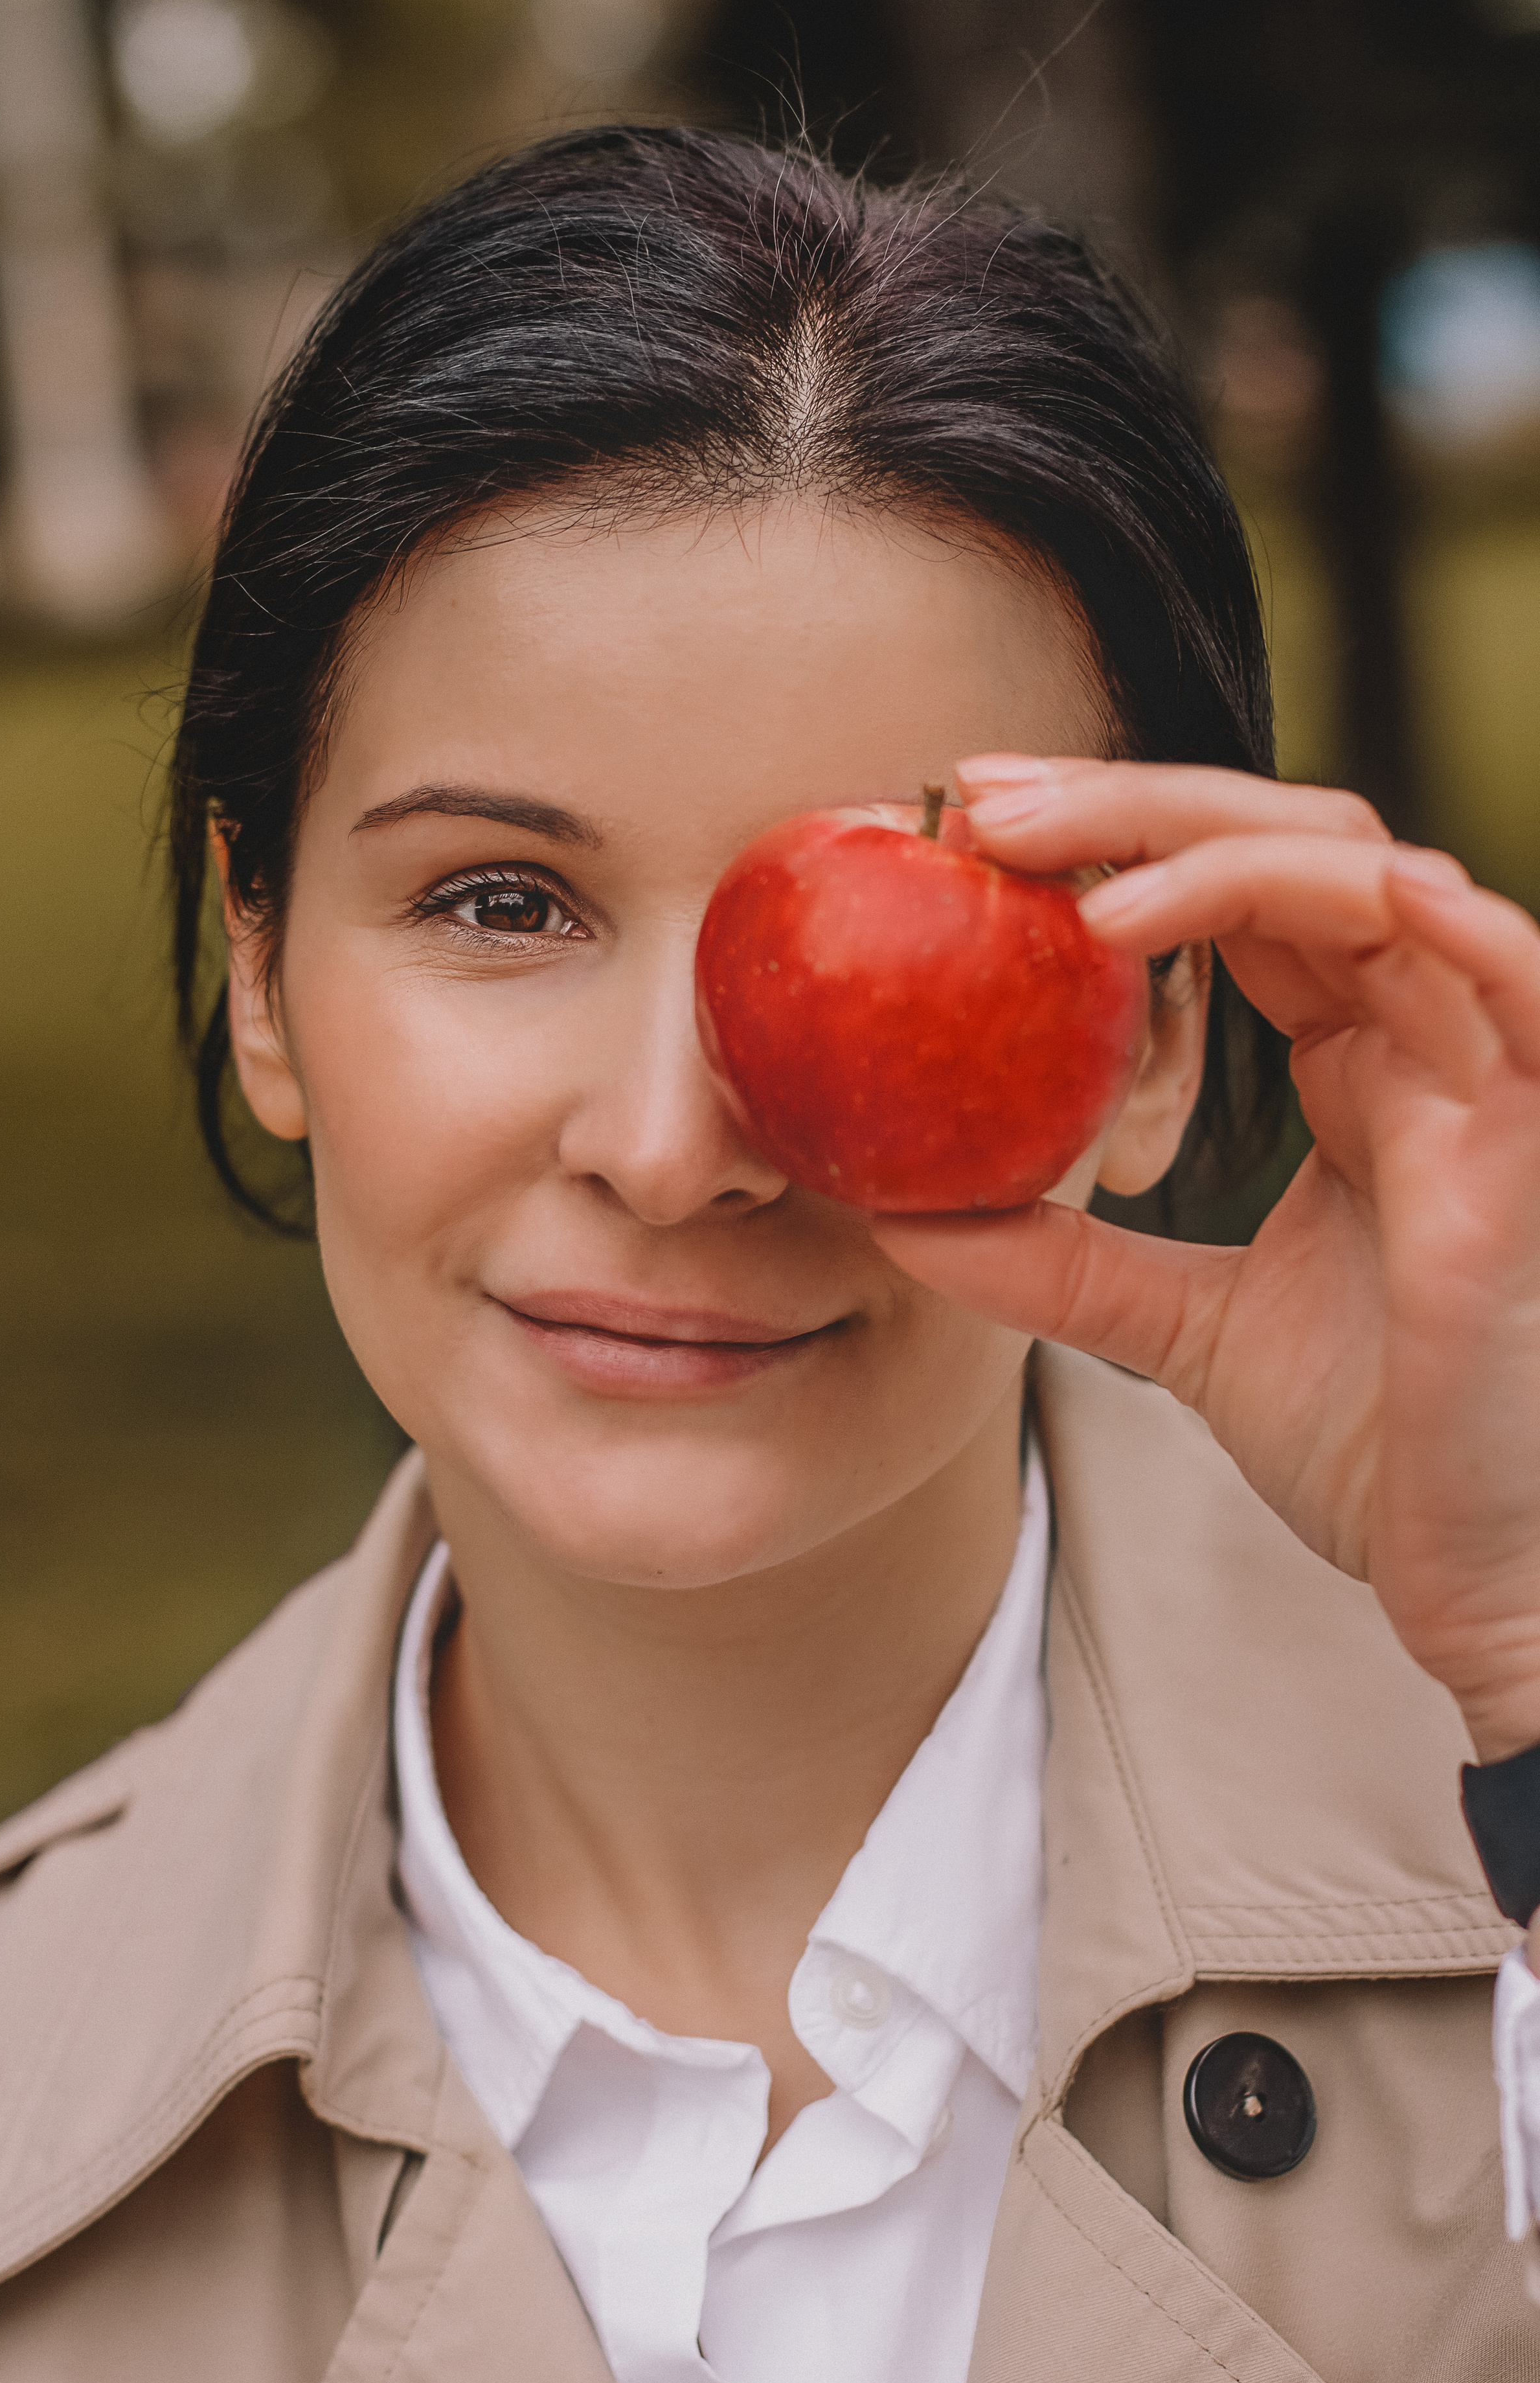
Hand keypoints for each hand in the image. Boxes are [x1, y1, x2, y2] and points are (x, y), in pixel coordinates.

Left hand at [872, 757, 1539, 1763]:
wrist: (1488, 1579)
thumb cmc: (1375, 1445)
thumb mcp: (1183, 1330)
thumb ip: (1061, 1264)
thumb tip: (904, 1215)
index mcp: (1364, 1061)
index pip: (1241, 893)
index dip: (1114, 841)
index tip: (970, 834)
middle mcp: (1429, 1037)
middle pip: (1287, 846)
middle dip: (1128, 803)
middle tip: (977, 803)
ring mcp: (1489, 1074)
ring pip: (1366, 873)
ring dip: (1203, 843)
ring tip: (1051, 868)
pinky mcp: (1528, 1141)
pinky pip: (1503, 970)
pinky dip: (1402, 911)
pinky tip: (1237, 900)